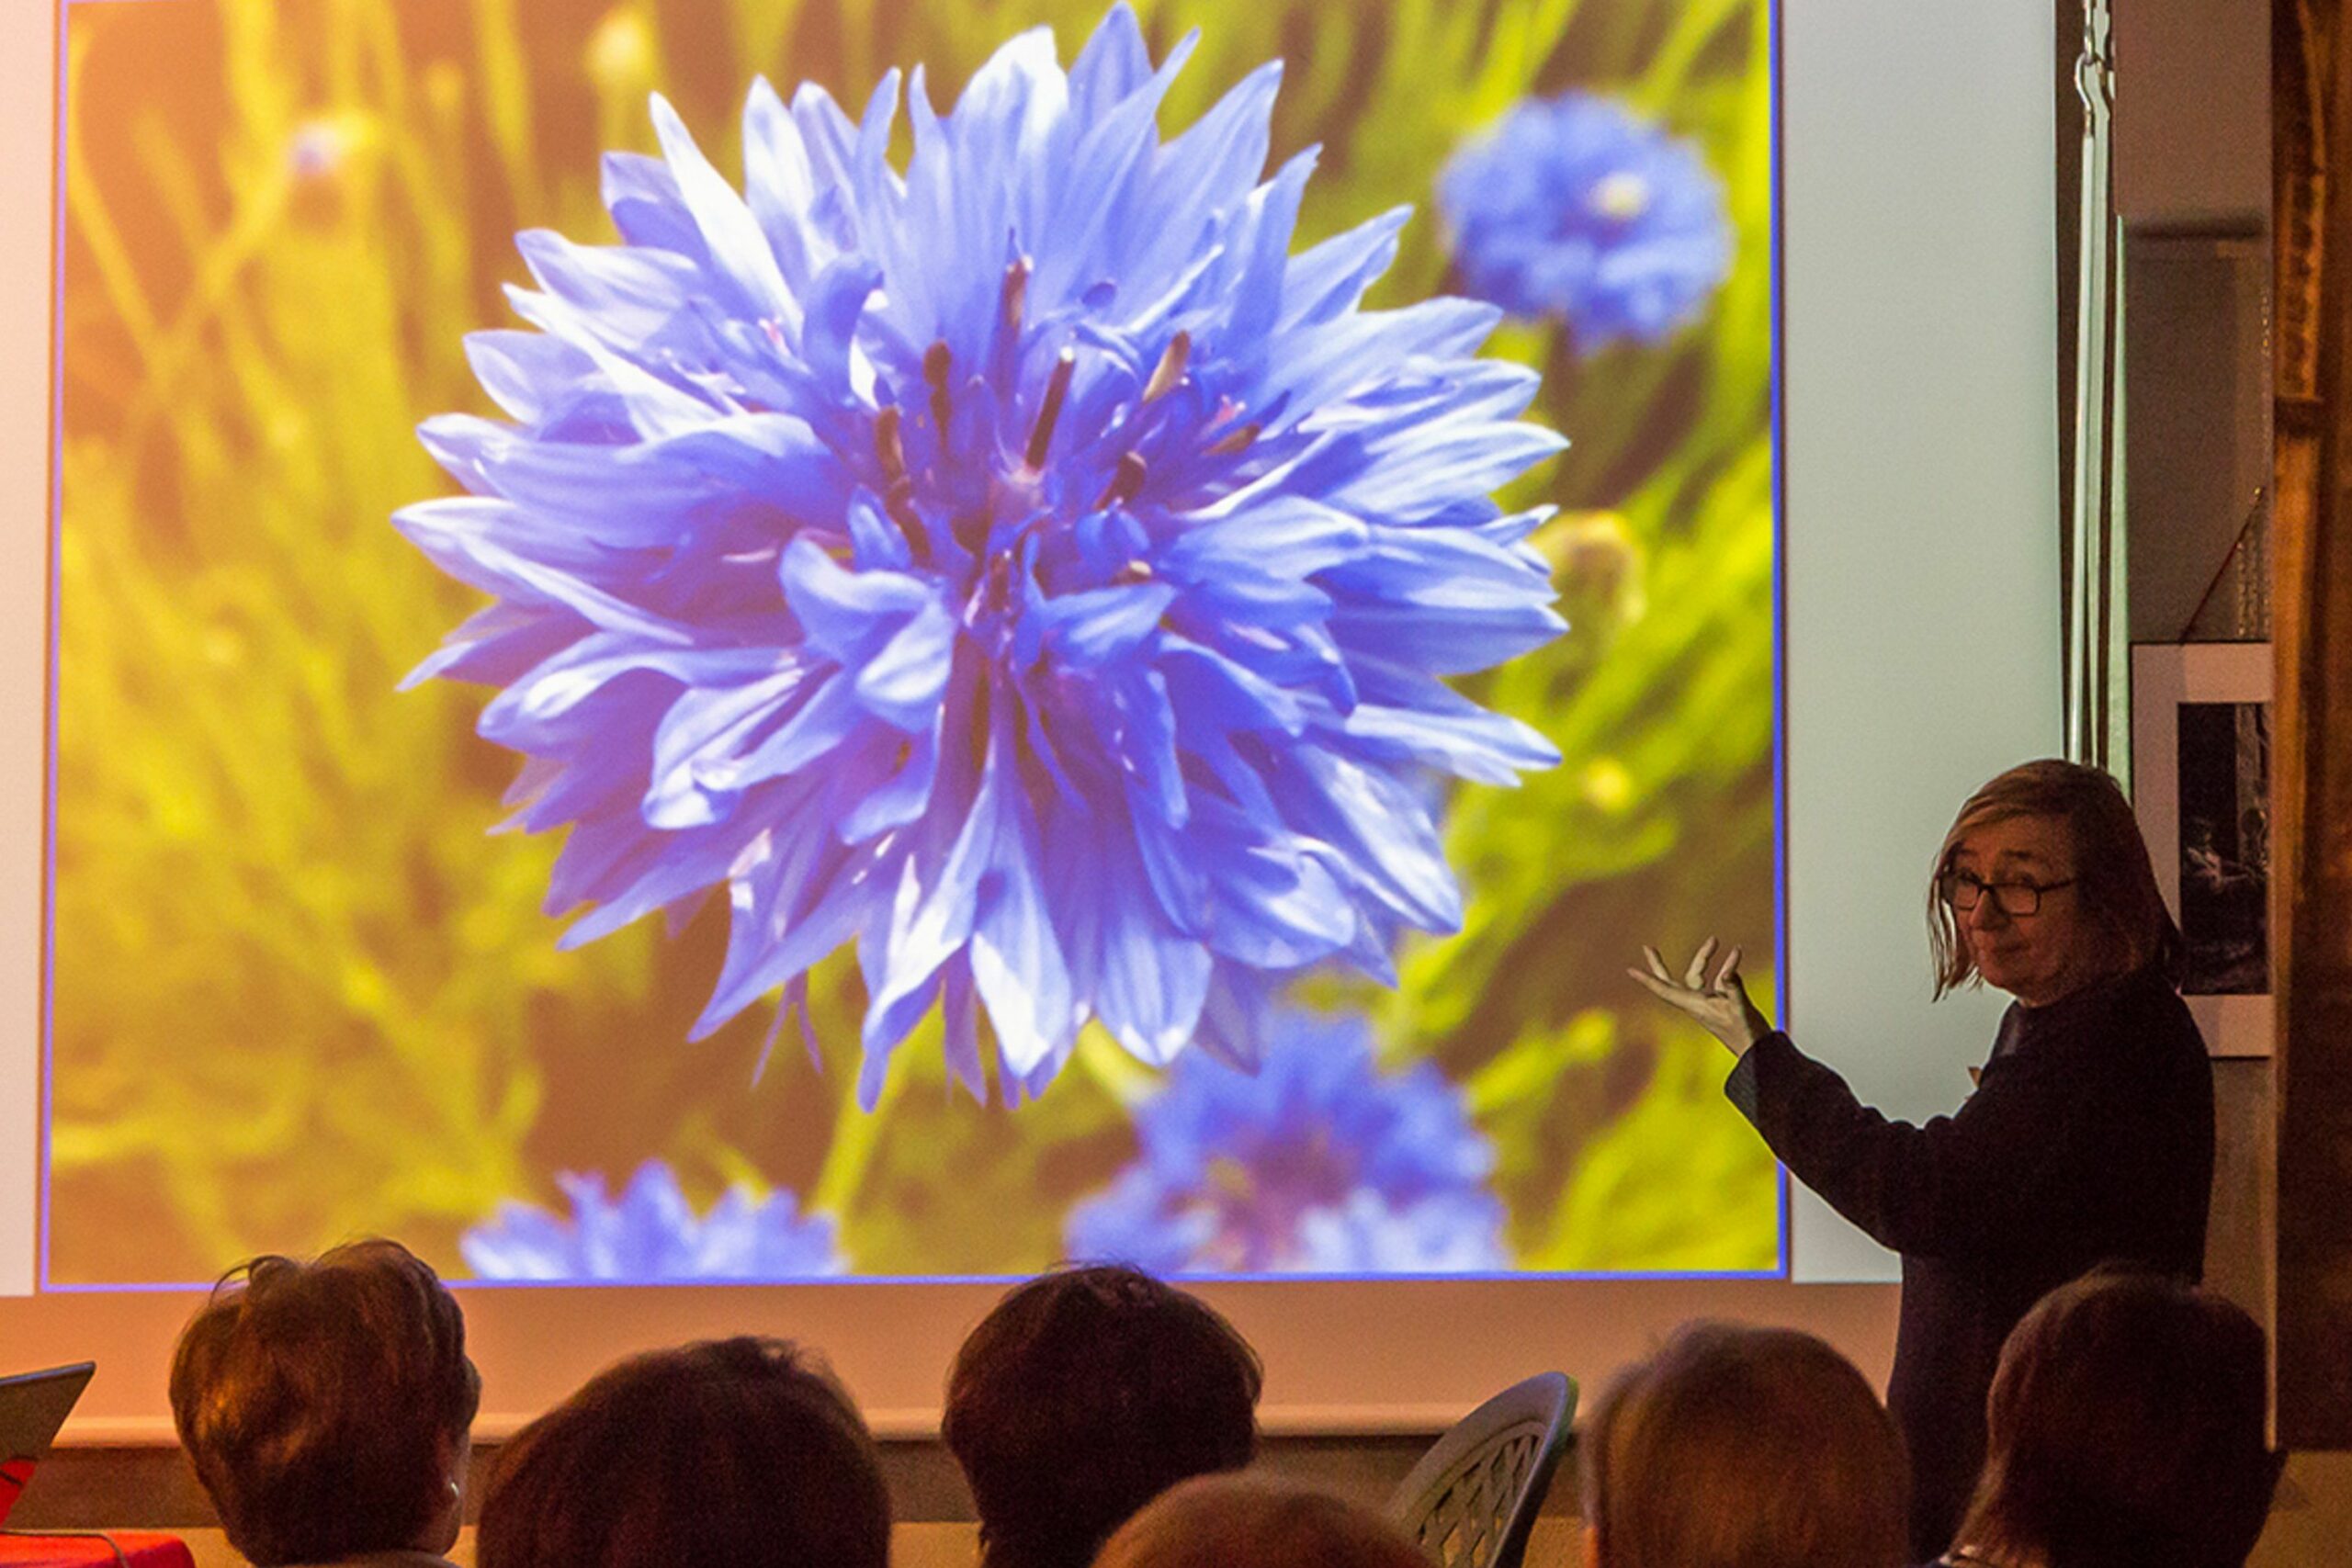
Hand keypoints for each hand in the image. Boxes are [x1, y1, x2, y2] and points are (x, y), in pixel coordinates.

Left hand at [1628, 938, 1773, 1056]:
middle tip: (1646, 948)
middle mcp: (1696, 1003)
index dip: (1647, 980)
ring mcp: (1707, 1002)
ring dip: (1706, 957)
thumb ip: (1733, 986)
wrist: (1757, 1050)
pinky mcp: (1720, 1002)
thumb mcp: (1740, 1007)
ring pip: (1697, 975)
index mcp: (1694, 1005)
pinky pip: (1719, 979)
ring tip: (1715, 940)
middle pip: (1670, 981)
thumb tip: (1727, 970)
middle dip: (1658, 965)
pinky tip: (1736, 953)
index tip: (1630, 970)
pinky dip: (1727, 967)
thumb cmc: (1745, 1033)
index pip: (1664, 990)